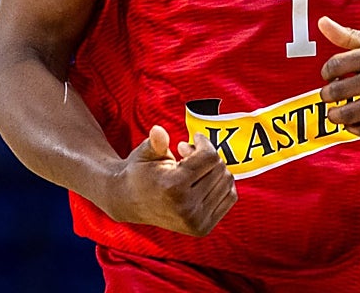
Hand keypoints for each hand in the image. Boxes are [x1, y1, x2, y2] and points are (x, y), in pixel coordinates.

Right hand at [105, 126, 236, 236]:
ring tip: (193, 167)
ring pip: (227, 182)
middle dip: (206, 155)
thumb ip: (155, 142)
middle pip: (220, 168)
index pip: (209, 157)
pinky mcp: (203, 228)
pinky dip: (221, 184)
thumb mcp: (144, 153)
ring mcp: (196, 221)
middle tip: (187, 152)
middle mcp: (186, 208)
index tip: (193, 138)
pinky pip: (230, 197)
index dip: (203, 142)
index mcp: (173, 187)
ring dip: (213, 169)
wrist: (129, 202)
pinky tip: (203, 180)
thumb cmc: (139, 172)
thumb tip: (158, 131)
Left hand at [317, 17, 359, 137]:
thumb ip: (350, 35)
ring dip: (336, 115)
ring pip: (352, 113)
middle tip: (328, 96)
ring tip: (335, 113)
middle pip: (340, 91)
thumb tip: (322, 23)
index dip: (326, 73)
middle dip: (327, 96)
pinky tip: (353, 123)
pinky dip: (354, 129)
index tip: (329, 76)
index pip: (336, 65)